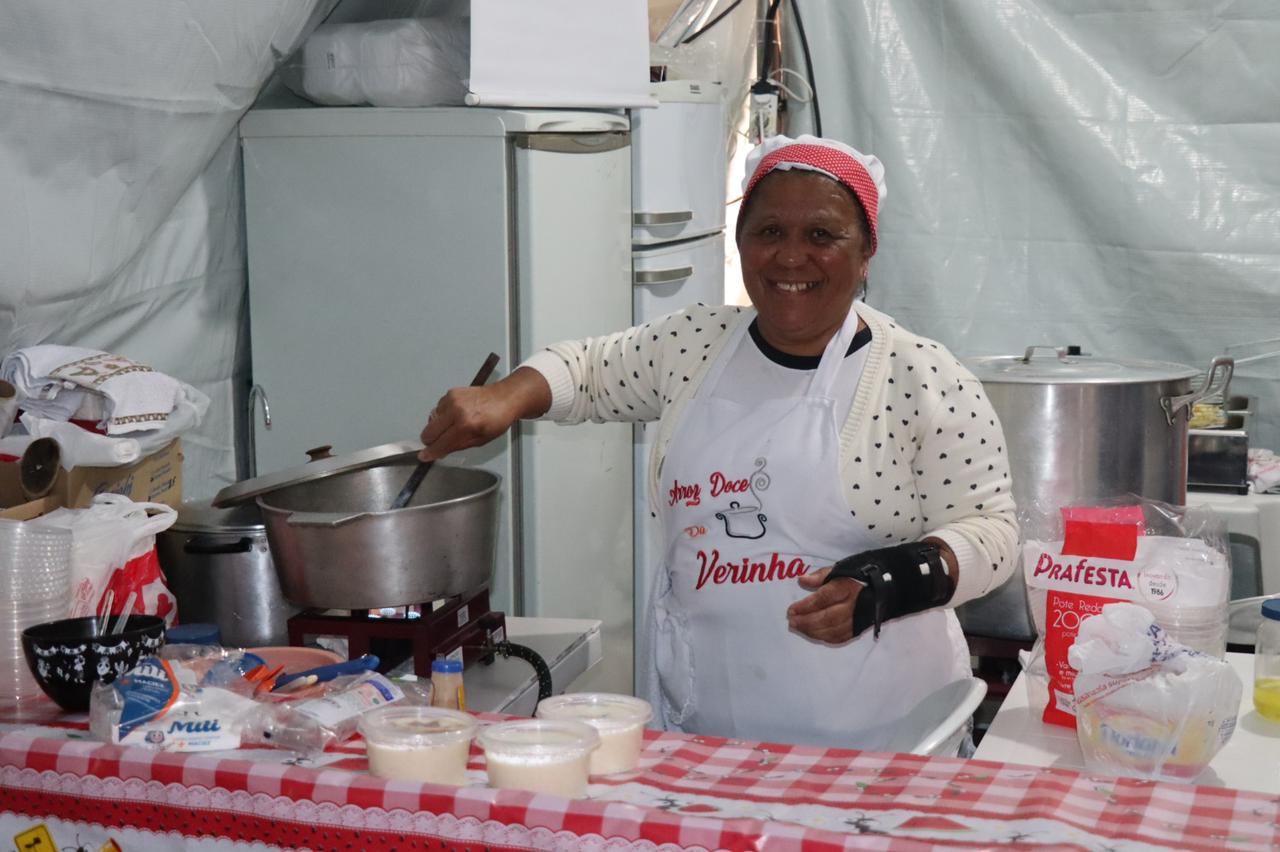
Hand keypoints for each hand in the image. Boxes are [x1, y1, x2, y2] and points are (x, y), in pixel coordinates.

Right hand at [417, 366, 551, 460]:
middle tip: (439, 443)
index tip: (424, 457)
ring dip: (437, 427)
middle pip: (429, 432)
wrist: (504, 398)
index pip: (440, 443)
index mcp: (466, 425)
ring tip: (453, 426)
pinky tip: (455, 416)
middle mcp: (456, 411)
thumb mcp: (480, 440)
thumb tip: (440, 451)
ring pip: (431, 421)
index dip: (431, 453)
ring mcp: (452, 400)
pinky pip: (437, 409)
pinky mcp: (450, 393)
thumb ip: (457, 446)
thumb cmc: (497, 420)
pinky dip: (442, 416)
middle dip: (431, 441)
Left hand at [787, 567, 861, 643]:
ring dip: (813, 631)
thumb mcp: (838, 571)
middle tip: (792, 621)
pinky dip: (825, 637)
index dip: (806, 606)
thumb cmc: (856, 579)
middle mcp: (852, 605)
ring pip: (833, 630)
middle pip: (828, 617)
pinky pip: (840, 637)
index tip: (792, 609)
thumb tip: (802, 579)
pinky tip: (813, 634)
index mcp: (846, 588)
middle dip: (807, 621)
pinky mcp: (858, 629)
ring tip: (798, 628)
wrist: (880, 589)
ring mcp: (856, 619)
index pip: (824, 598)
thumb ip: (819, 576)